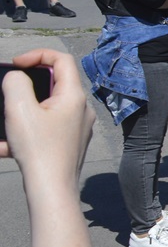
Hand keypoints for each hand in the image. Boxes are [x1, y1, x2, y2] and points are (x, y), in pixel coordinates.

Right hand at [0, 48, 93, 179]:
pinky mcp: (68, 144)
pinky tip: (4, 147)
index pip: (61, 60)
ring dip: (19, 115)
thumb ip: (16, 83)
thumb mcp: (19, 108)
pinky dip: (22, 135)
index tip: (16, 65)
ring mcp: (76, 128)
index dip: (37, 54)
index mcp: (74, 97)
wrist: (52, 191)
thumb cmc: (39, 150)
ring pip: (43, 111)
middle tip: (6, 96)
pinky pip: (42, 132)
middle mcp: (80, 110)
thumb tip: (18, 77)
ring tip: (4, 126)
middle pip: (52, 85)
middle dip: (24, 89)